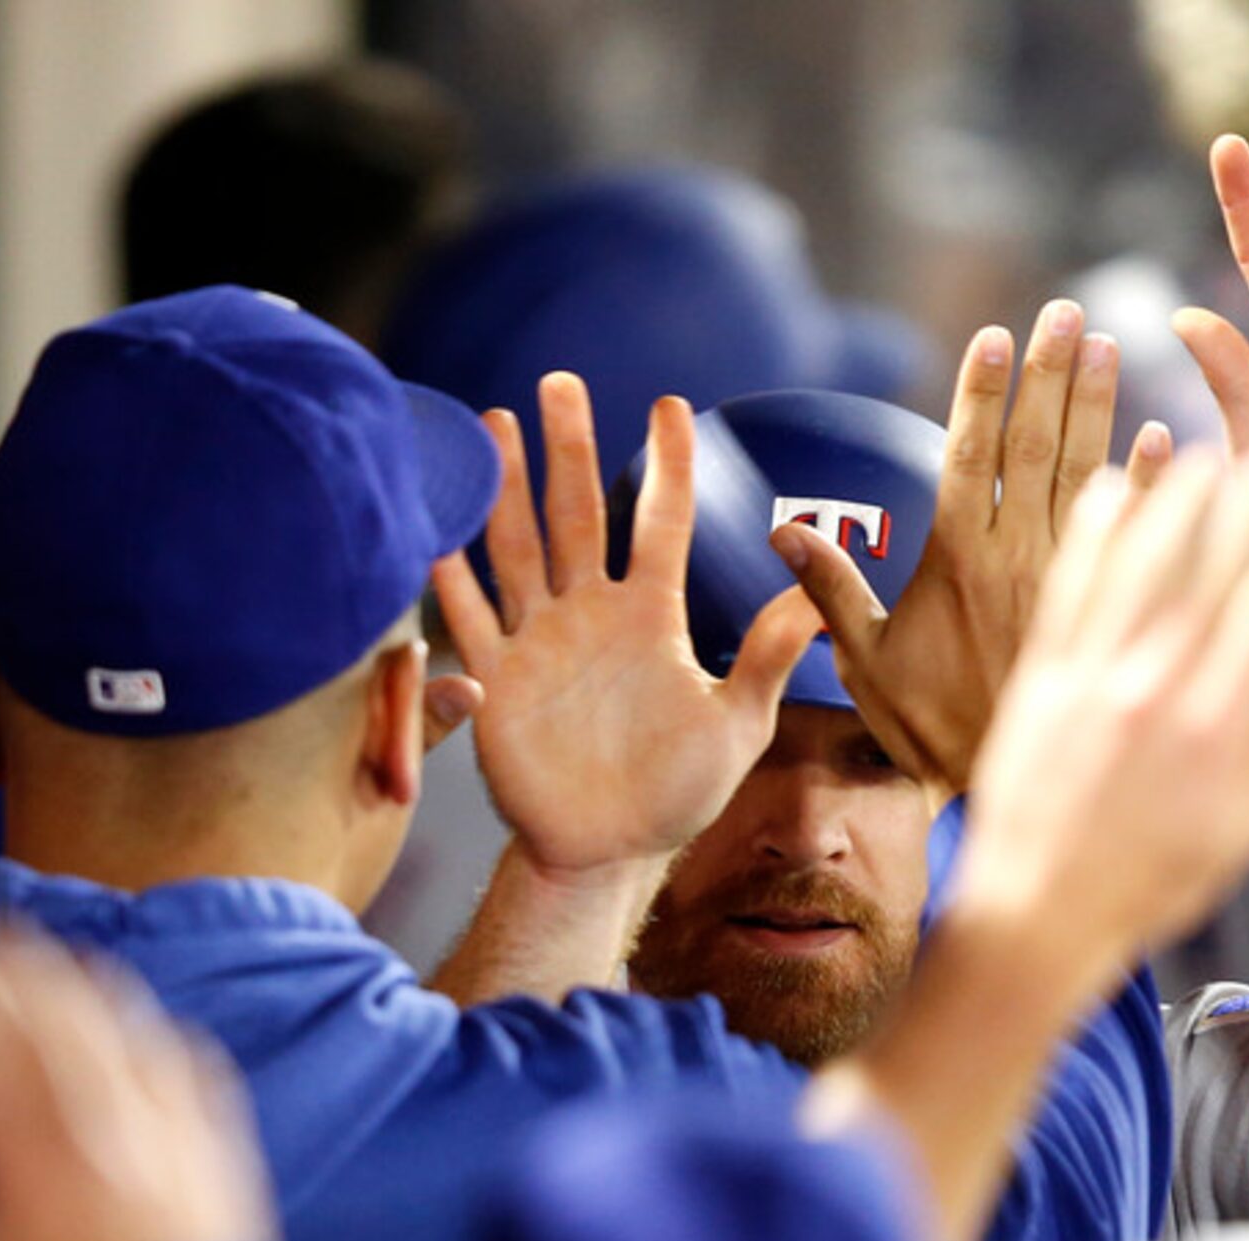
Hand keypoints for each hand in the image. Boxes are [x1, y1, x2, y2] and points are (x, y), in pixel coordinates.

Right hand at [0, 928, 277, 1240]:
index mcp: (37, 1138)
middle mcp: (111, 1113)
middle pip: (53, 998)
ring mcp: (175, 1125)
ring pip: (121, 1017)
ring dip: (69, 984)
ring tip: (29, 979)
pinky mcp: (219, 1151)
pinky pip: (186, 1060)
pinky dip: (146, 1031)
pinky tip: (131, 1036)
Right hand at [432, 374, 820, 877]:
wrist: (608, 851)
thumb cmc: (676, 792)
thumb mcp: (738, 724)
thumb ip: (770, 655)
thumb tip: (816, 590)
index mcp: (650, 616)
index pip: (659, 521)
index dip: (666, 464)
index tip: (670, 405)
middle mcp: (590, 615)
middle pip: (573, 513)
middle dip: (566, 447)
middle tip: (560, 382)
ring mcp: (539, 643)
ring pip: (516, 547)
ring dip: (504, 488)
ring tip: (495, 423)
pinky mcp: (498, 681)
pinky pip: (471, 622)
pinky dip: (451, 581)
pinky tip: (432, 533)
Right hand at [772, 301, 1129, 796]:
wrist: (1004, 796)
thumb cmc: (928, 732)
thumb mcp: (864, 665)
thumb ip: (829, 592)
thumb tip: (782, 531)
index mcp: (954, 559)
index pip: (967, 455)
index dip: (980, 392)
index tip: (994, 334)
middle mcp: (1014, 557)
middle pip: (1033, 447)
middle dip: (1048, 376)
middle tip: (1065, 313)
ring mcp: (1069, 580)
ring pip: (1087, 475)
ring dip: (1097, 408)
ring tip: (1108, 345)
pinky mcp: (1108, 608)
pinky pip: (1139, 537)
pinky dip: (1150, 486)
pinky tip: (1164, 439)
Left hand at [952, 448, 1248, 987]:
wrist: (1037, 914)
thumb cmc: (1147, 885)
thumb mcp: (1242, 828)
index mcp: (1216, 728)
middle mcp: (1154, 689)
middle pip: (1208, 570)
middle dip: (1246, 506)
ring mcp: (1090, 678)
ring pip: (1138, 562)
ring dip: (1171, 500)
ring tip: (1200, 456)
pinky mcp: (1039, 678)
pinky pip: (1069, 588)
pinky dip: (1091, 535)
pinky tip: (1107, 490)